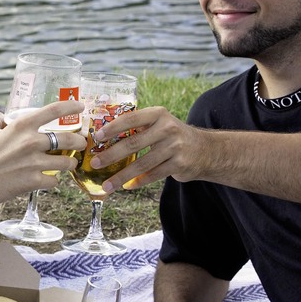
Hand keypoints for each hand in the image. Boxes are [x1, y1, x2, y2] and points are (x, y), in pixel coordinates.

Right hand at [0, 100, 86, 206]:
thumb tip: (0, 117)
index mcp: (22, 126)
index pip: (54, 110)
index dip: (71, 106)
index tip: (80, 107)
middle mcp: (31, 142)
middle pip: (69, 139)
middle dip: (79, 142)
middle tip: (80, 144)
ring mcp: (34, 163)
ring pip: (66, 162)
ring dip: (69, 163)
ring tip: (67, 164)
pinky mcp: (34, 182)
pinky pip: (54, 181)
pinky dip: (52, 181)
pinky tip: (47, 180)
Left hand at [89, 106, 204, 192]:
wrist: (205, 150)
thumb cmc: (172, 136)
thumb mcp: (159, 124)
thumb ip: (139, 127)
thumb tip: (104, 138)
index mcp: (158, 114)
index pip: (131, 119)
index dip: (112, 127)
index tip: (96, 137)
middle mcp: (167, 128)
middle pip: (133, 144)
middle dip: (111, 155)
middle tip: (95, 164)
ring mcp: (174, 147)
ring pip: (141, 164)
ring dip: (121, 176)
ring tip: (107, 185)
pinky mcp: (179, 164)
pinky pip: (153, 175)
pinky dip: (138, 182)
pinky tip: (127, 187)